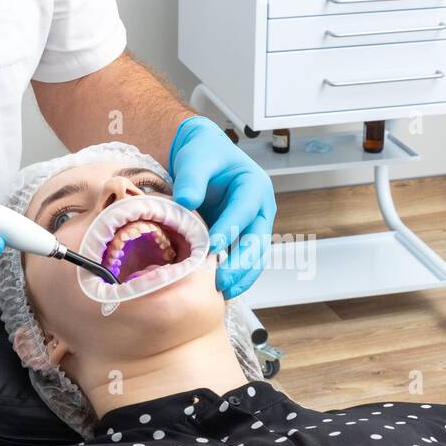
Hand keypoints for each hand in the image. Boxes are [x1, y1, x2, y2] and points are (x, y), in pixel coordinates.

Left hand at [167, 116, 275, 298]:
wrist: (202, 154)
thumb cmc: (203, 152)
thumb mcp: (196, 158)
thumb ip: (192, 178)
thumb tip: (185, 202)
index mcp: (254, 186)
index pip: (244, 211)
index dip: (230, 229)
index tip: (212, 247)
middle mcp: (259, 208)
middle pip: (257, 240)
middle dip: (241, 264)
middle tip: (220, 282)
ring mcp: (252, 225)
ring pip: (255, 256)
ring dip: (241, 276)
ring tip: (222, 292)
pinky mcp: (241, 237)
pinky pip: (242, 259)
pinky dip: (234, 275)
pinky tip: (218, 289)